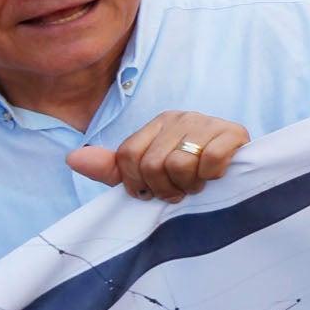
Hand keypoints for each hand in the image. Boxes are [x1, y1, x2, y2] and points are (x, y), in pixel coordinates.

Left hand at [67, 112, 249, 202]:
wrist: (238, 169)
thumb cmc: (189, 173)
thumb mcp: (147, 173)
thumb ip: (111, 168)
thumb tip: (71, 159)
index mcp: (159, 123)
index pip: (128, 155)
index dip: (137, 183)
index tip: (152, 192)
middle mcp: (182, 117)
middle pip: (152, 163)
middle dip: (165, 187)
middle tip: (179, 191)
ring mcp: (208, 122)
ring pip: (179, 163)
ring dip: (188, 185)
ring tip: (196, 184)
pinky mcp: (233, 133)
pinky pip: (210, 161)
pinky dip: (211, 176)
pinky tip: (215, 176)